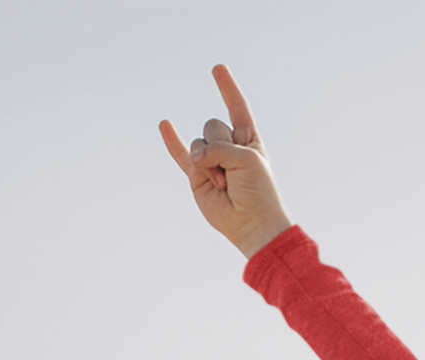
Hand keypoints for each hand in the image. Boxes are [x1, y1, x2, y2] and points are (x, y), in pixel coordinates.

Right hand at [160, 65, 291, 258]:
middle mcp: (228, 146)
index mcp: (248, 139)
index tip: (218, 69)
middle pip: (213, 125)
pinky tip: (165, 125)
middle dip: (220, 146)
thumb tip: (195, 157)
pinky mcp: (197, 176)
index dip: (228, 89)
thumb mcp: (246, 159)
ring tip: (224, 185)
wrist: (252, 225)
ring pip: (199, 143)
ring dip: (209, 164)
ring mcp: (211, 160)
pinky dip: (172, 142)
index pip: (237, 108)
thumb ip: (219, 147)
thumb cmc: (258, 192)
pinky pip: (180, 154)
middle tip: (233, 174)